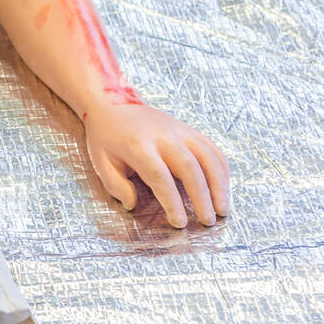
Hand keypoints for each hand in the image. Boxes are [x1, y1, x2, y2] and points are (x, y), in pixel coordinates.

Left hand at [82, 101, 230, 227]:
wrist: (112, 101)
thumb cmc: (106, 136)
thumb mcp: (101, 161)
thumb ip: (116, 185)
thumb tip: (132, 204)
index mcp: (138, 145)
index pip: (159, 177)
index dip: (172, 201)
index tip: (180, 222)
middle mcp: (163, 136)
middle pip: (189, 168)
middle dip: (202, 197)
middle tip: (207, 221)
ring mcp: (179, 130)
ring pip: (207, 157)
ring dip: (219, 185)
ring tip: (222, 209)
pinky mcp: (189, 129)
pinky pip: (212, 149)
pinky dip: (222, 169)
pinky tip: (223, 188)